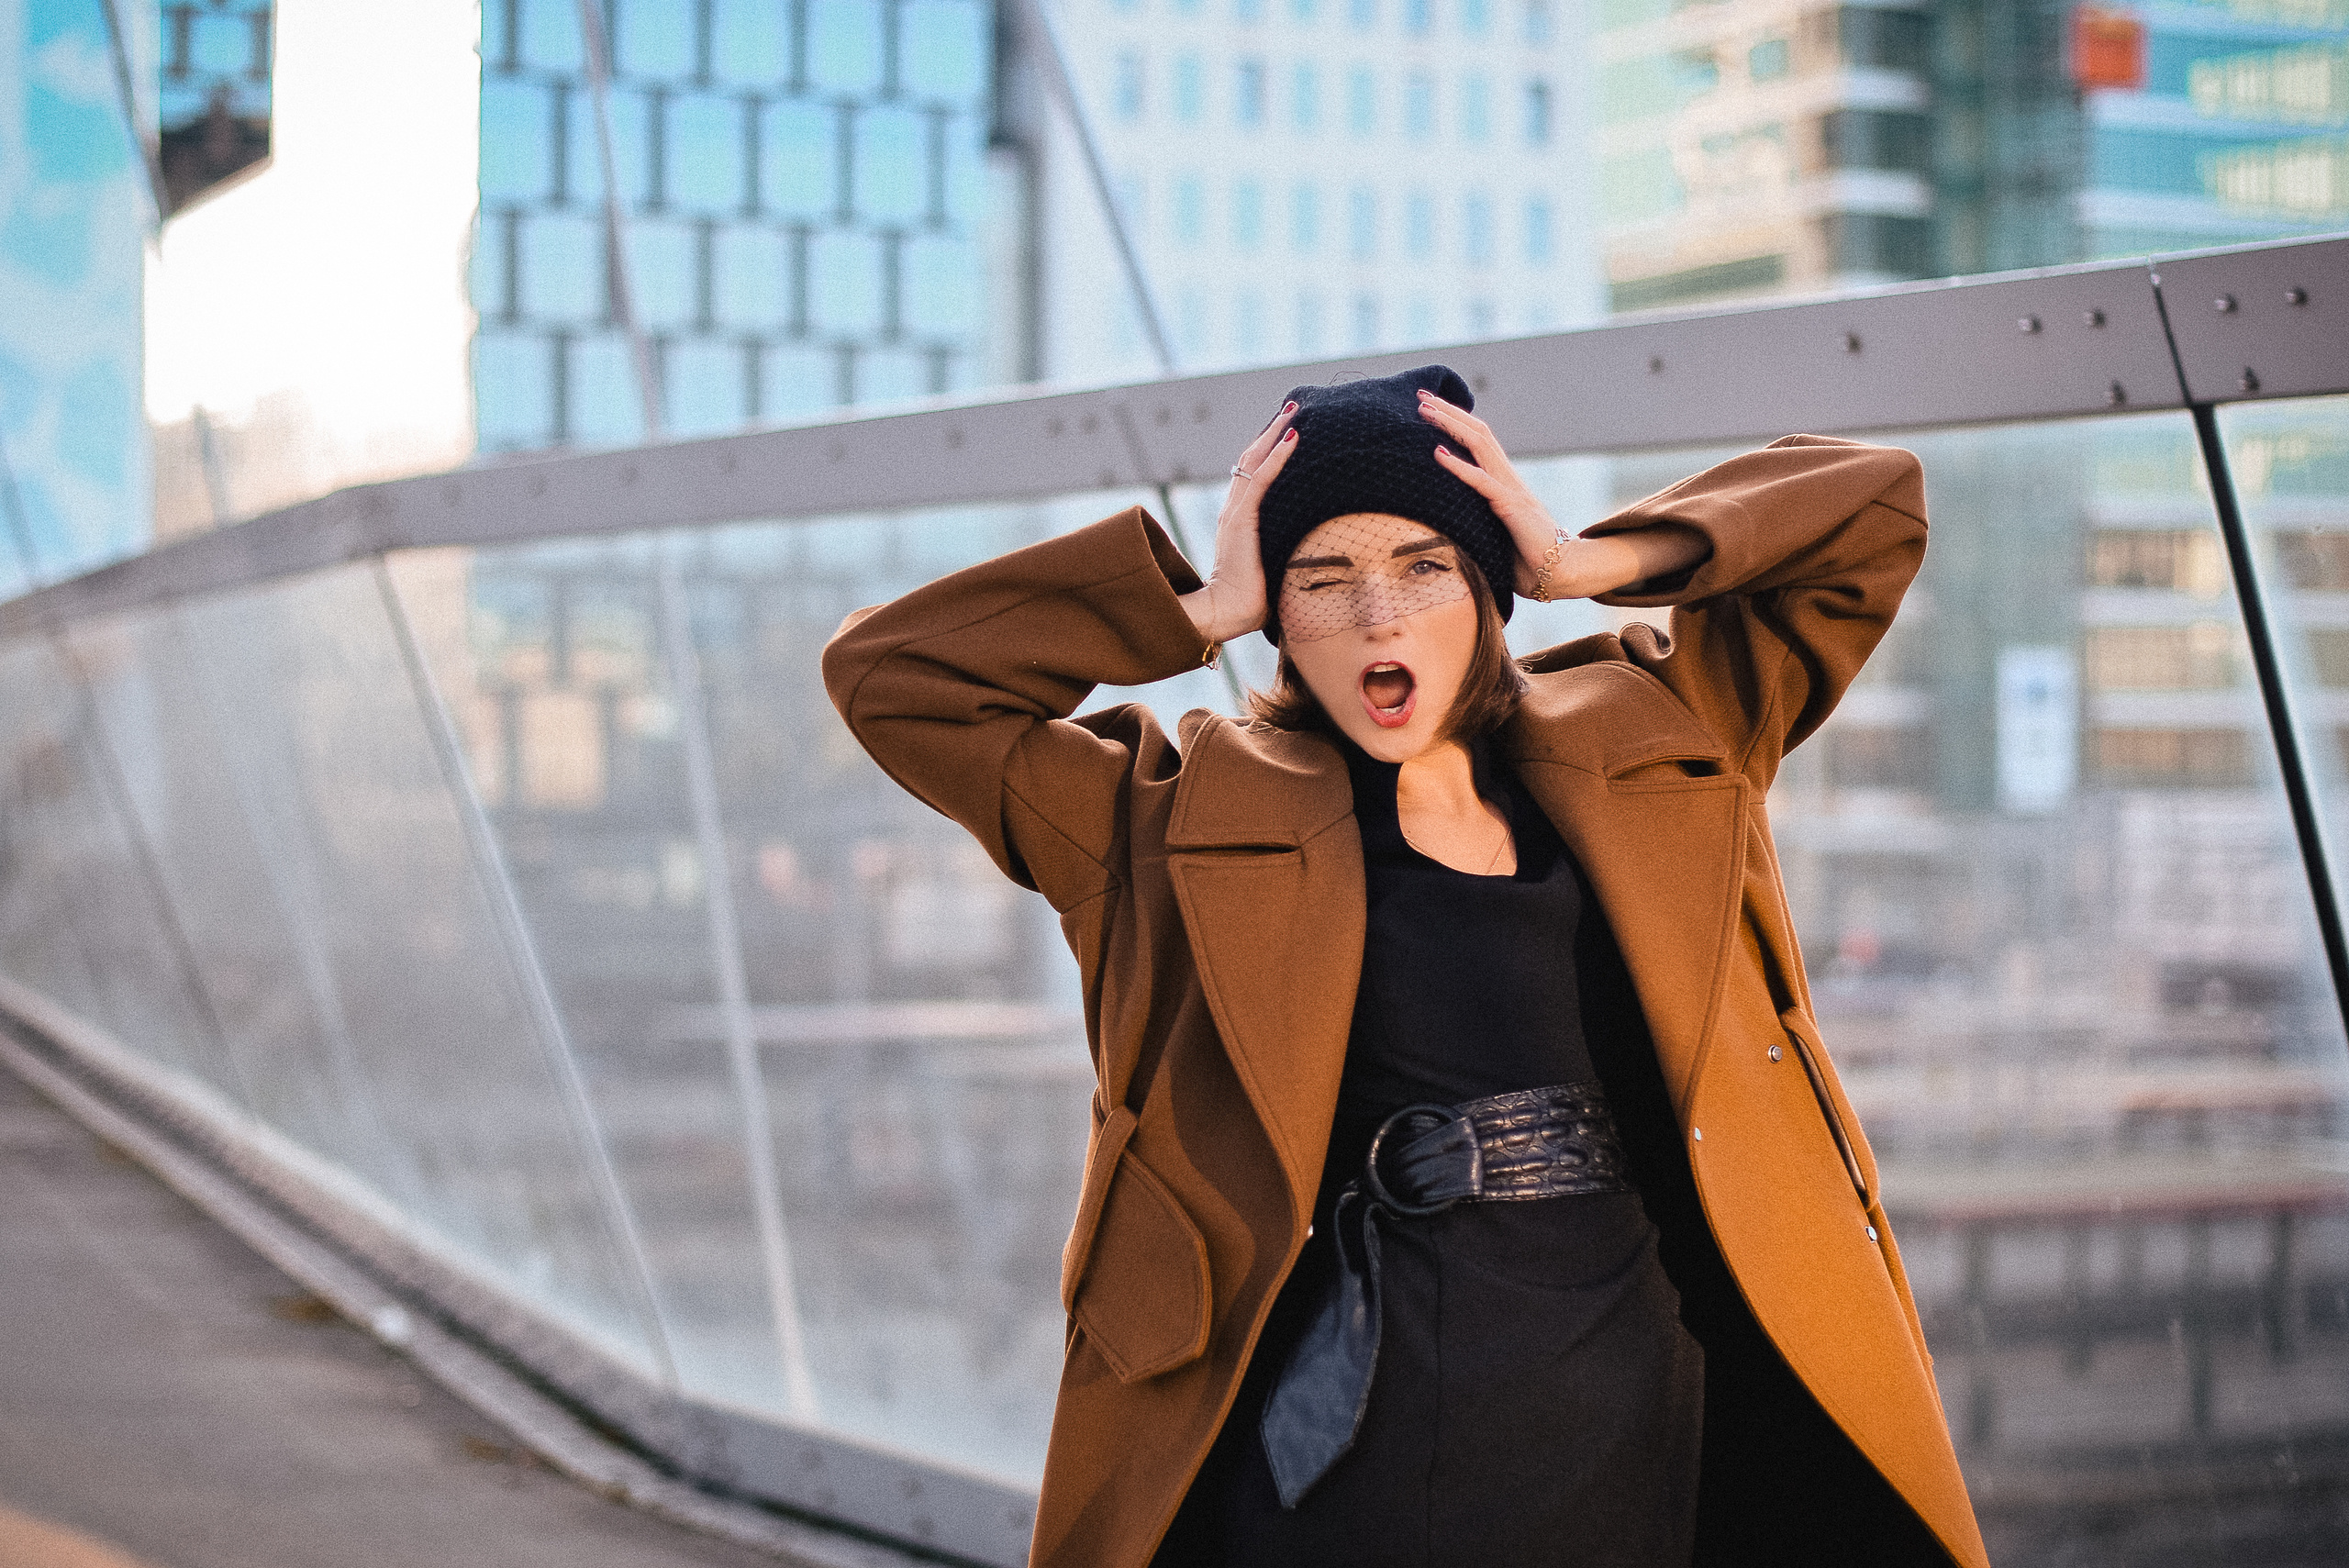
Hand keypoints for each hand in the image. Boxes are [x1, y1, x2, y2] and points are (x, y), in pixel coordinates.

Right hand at [1181, 401, 1299, 643]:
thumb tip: (1308, 553)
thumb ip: (1281, 550)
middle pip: (1252, 459)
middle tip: (1290, 408)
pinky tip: (1293, 437)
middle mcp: (1233, 510)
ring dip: (1275, 434)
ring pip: (1255, 461)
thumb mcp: (1271, 565)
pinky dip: (1277, 456)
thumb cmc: (1253, 599)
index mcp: (1238, 520)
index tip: (1286, 430)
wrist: (1228, 612)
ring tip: (1292, 411)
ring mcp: (1235, 513)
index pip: (1253, 475)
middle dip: (1271, 432)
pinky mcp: (1241, 520)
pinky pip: (1262, 479)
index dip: (1268, 450)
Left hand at [1417, 390, 1558, 595]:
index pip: (1479, 442)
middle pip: (1477, 433)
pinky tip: (1437, 454)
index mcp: (1504, 483)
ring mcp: (1511, 489)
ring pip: (1479, 446)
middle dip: (1448, 412)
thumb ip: (1478, 522)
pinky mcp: (1511, 507)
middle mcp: (1508, 479)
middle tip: (1421, 395)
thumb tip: (1447, 526)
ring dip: (1450, 425)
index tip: (1430, 408)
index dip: (1455, 422)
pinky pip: (1481, 482)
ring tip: (1425, 411)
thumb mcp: (1495, 534)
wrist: (1562, 572)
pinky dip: (1458, 467)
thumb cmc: (1528, 560)